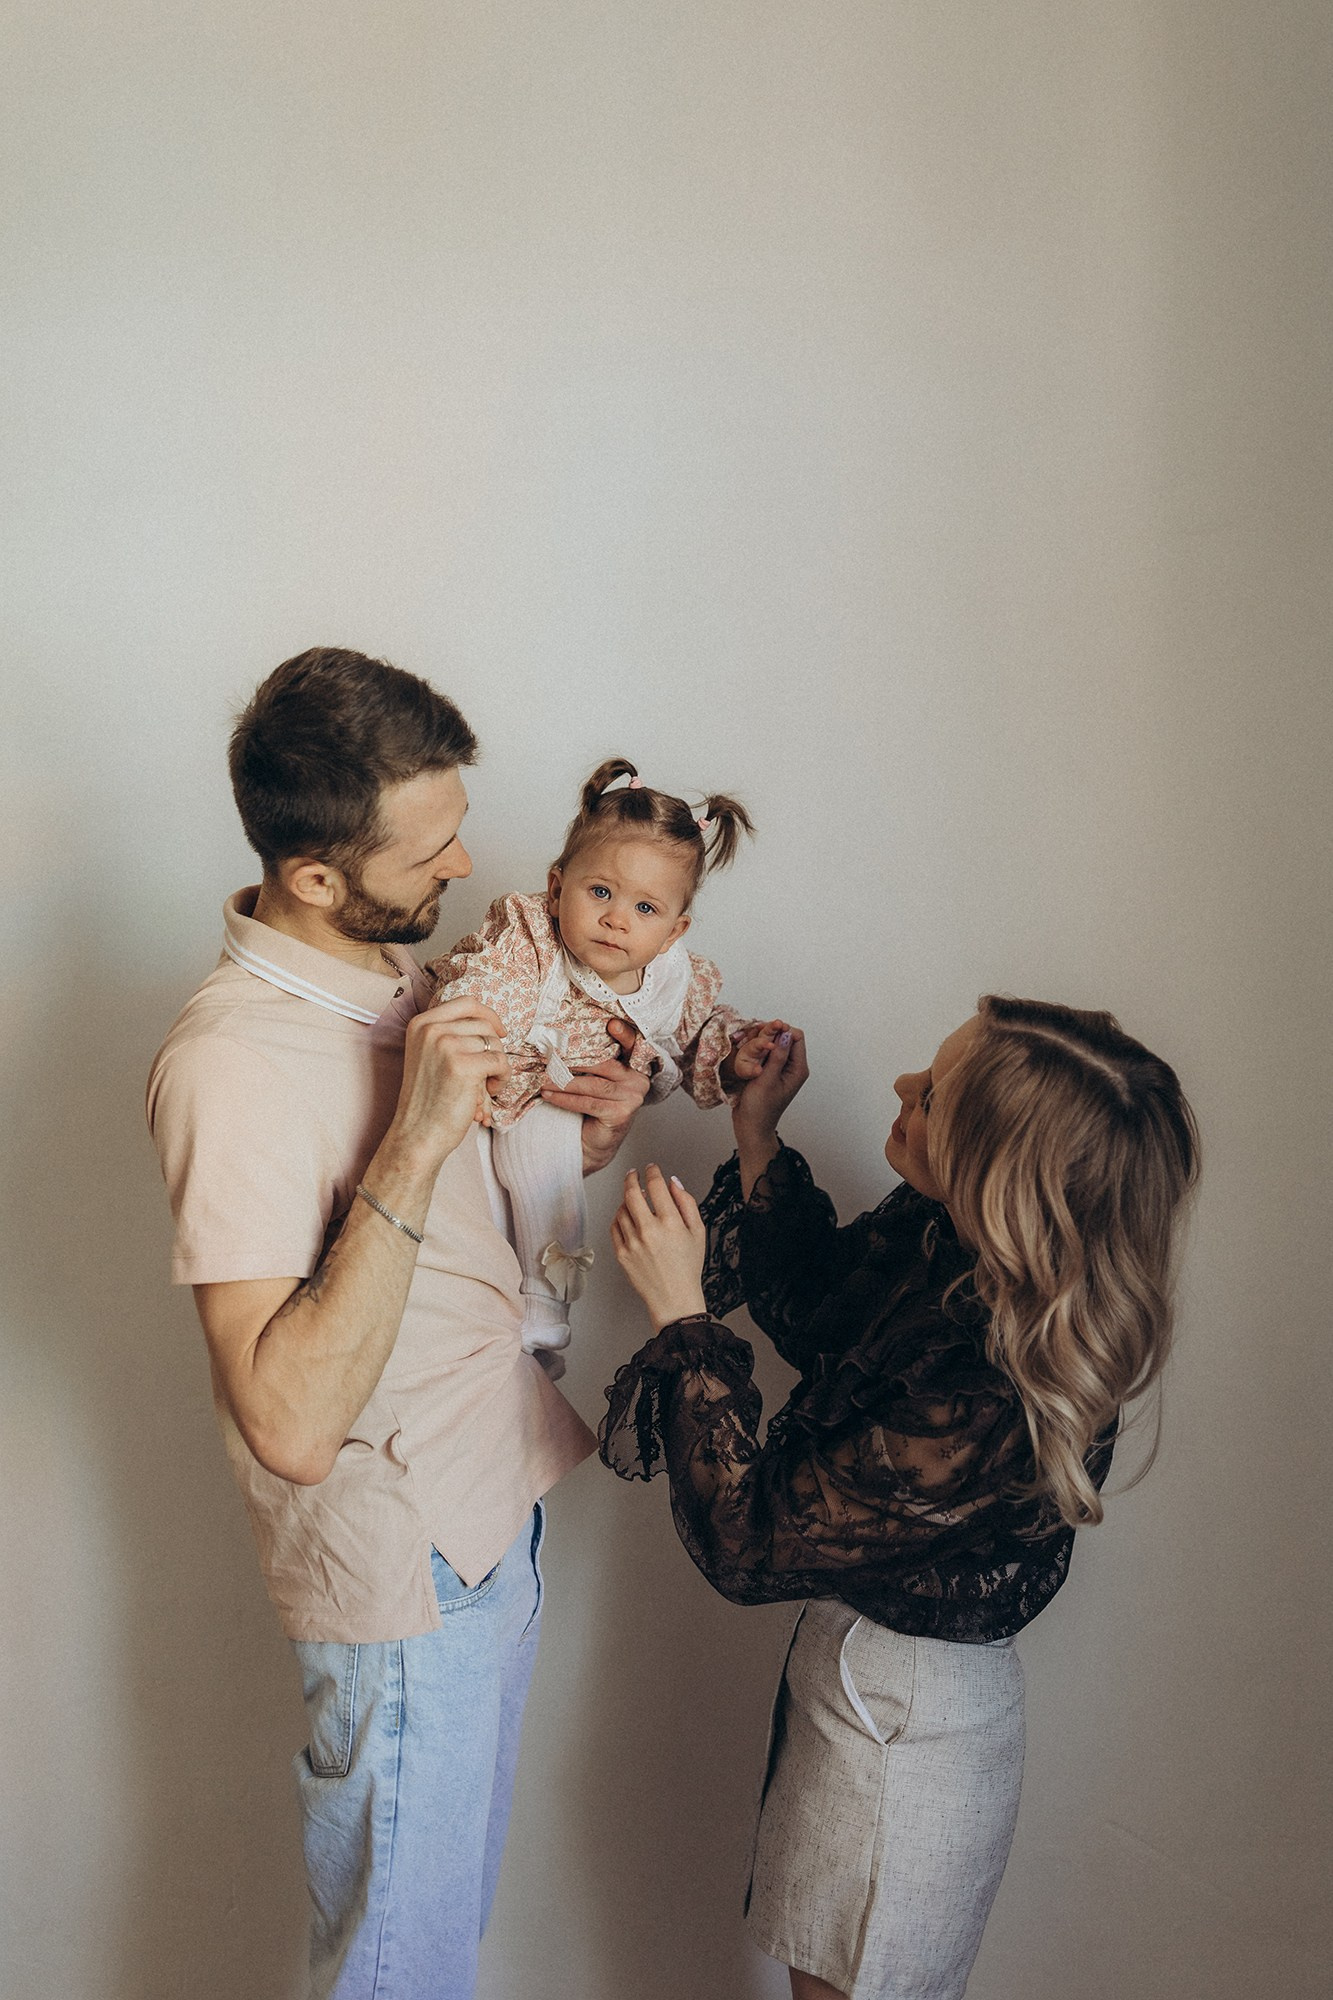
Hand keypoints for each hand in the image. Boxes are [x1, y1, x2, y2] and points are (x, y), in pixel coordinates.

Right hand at [390, 996, 510, 1167]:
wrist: (417, 1134)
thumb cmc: (429, 1099)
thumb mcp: (430, 1055)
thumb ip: (450, 1033)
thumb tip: (491, 1020)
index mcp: (421, 1023)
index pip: (467, 1003)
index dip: (490, 1015)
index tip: (501, 1031)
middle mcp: (431, 1029)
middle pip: (484, 1024)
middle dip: (493, 1049)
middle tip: (487, 1074)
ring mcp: (445, 1045)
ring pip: (494, 1043)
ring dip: (498, 1066)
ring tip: (486, 1087)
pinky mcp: (462, 1065)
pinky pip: (500, 1062)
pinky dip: (503, 1078)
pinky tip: (489, 1093)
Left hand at [542, 1016, 650, 1173]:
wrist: (594, 1142)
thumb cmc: (593, 1105)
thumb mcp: (596, 1078)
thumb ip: (593, 1061)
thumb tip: (563, 1041)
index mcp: (636, 1066)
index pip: (631, 1045)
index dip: (623, 1034)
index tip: (611, 1024)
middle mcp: (639, 1080)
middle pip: (605, 1064)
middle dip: (574, 1061)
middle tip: (550, 1057)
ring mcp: (632, 1098)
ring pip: (594, 1084)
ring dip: (565, 1082)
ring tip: (544, 1079)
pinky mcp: (621, 1114)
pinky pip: (588, 1102)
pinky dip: (565, 1099)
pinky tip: (549, 1095)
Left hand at [611, 1164, 707, 1330]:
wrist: (674, 1298)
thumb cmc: (688, 1266)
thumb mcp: (698, 1231)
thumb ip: (687, 1203)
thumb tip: (673, 1182)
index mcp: (670, 1223)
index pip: (656, 1186)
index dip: (653, 1171)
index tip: (652, 1168)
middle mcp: (649, 1231)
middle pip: (632, 1193)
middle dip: (632, 1178)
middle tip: (633, 1174)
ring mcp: (633, 1243)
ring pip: (622, 1209)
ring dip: (626, 1199)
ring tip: (633, 1198)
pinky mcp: (622, 1254)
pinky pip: (614, 1227)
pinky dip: (619, 1217)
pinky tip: (627, 1216)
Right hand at [732, 1027, 807, 1140]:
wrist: (751, 1127)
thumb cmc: (759, 1109)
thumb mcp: (767, 1080)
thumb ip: (777, 1056)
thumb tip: (785, 1034)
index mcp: (798, 1069)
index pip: (796, 1037)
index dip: (781, 1030)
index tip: (763, 1034)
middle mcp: (793, 1067)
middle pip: (786, 1038)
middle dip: (771, 1035)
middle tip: (753, 1041)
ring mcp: (782, 1069)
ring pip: (775, 1044)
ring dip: (762, 1043)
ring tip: (749, 1049)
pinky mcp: (771, 1071)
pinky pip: (767, 1053)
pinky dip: (758, 1050)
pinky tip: (747, 1054)